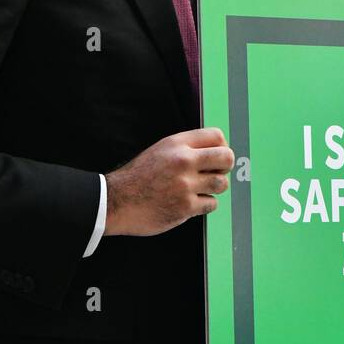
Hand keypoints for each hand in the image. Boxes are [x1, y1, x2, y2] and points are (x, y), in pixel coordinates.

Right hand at [104, 127, 233, 235]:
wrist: (117, 201)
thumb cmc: (139, 176)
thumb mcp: (160, 150)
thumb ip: (186, 148)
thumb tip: (215, 150)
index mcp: (177, 144)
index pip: (216, 136)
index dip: (222, 146)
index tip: (217, 156)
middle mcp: (183, 161)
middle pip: (226, 158)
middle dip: (225, 166)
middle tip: (217, 173)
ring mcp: (185, 185)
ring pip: (222, 183)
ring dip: (214, 188)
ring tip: (200, 189)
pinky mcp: (185, 207)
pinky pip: (211, 204)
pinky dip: (204, 205)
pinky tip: (191, 202)